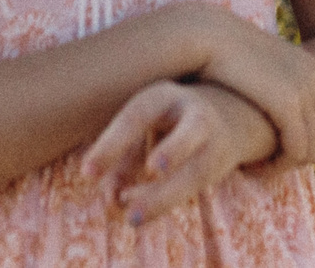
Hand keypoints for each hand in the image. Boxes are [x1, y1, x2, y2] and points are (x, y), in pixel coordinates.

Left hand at [81, 82, 274, 226]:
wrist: (227, 112)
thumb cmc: (166, 121)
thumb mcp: (141, 128)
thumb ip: (122, 161)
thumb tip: (109, 200)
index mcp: (163, 96)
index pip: (137, 116)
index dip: (112, 144)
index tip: (87, 173)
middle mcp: (194, 114)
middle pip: (189, 133)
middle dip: (171, 154)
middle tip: (144, 178)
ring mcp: (212, 142)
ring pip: (196, 172)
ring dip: (164, 197)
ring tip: (131, 218)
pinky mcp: (219, 165)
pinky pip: (194, 187)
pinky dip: (165, 202)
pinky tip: (138, 212)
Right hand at [195, 19, 314, 172]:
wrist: (210, 35)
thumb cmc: (227, 52)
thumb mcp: (265, 62)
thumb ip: (281, 80)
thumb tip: (283, 104)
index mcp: (313, 67)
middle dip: (313, 162)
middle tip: (282, 169)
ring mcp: (304, 90)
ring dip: (291, 167)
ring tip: (264, 168)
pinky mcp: (286, 104)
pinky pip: (297, 150)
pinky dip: (280, 166)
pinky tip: (257, 168)